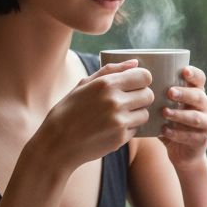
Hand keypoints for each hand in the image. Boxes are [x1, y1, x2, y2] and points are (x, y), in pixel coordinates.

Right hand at [37, 60, 152, 172]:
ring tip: (117, 116)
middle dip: (141, 97)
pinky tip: (110, 128)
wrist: (57, 144)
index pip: (144, 76)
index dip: (142, 80)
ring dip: (136, 114)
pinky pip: (136, 129)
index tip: (135, 84)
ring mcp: (119, 121)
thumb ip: (111, 70)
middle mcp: (115, 101)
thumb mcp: (84, 85)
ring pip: (145, 114)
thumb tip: (135, 63)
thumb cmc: (68, 111)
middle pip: (148, 95)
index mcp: (106, 84)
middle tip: (127, 101)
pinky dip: (127, 128)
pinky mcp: (120, 138)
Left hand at [159, 65, 206, 170]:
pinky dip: (176, 134)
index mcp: (197, 92)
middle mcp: (205, 106)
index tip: (184, 71)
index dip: (194, 74)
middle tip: (169, 92)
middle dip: (184, 94)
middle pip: (199, 96)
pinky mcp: (202, 139)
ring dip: (180, 114)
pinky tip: (164, 131)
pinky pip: (191, 136)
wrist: (181, 151)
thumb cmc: (170, 121)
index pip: (200, 79)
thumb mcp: (165, 106)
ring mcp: (206, 123)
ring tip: (165, 113)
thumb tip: (136, 80)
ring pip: (196, 117)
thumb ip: (158, 94)